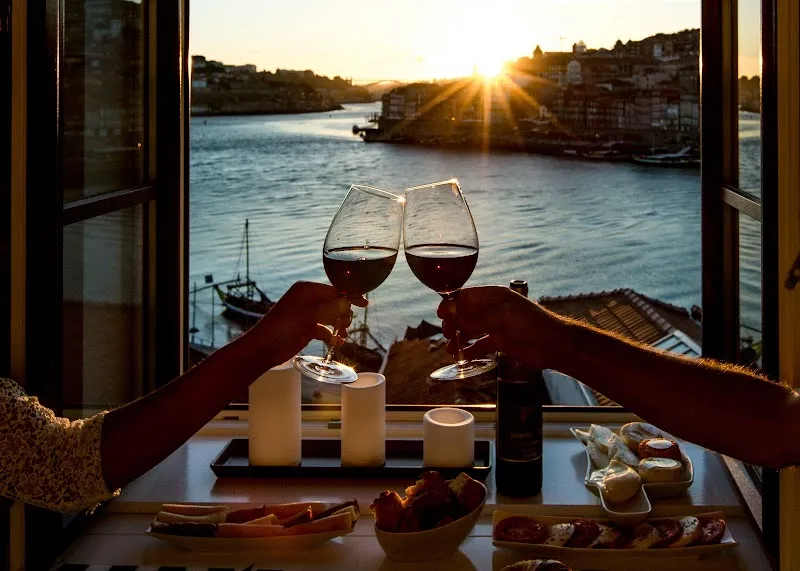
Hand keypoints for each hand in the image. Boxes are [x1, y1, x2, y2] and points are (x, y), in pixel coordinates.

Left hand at [249, 281, 367, 366]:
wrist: (262, 349)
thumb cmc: (282, 329)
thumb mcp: (308, 318)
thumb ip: (330, 309)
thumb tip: (350, 301)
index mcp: (306, 290)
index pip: (334, 290)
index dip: (350, 297)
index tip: (365, 303)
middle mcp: (308, 299)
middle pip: (335, 303)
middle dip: (343, 314)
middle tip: (344, 326)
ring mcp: (307, 314)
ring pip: (331, 317)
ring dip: (339, 326)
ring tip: (341, 336)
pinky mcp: (306, 328)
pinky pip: (325, 329)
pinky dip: (331, 335)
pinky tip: (336, 343)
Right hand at [436, 285, 565, 369]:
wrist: (554, 344)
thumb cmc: (531, 324)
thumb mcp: (501, 317)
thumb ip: (476, 318)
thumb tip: (452, 316)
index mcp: (494, 296)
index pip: (466, 296)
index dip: (452, 304)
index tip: (440, 314)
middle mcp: (493, 309)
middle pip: (465, 314)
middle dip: (454, 323)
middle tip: (447, 333)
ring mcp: (496, 325)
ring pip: (471, 330)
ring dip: (460, 338)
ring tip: (451, 348)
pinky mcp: (500, 341)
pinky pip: (480, 345)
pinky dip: (470, 351)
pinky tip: (461, 358)